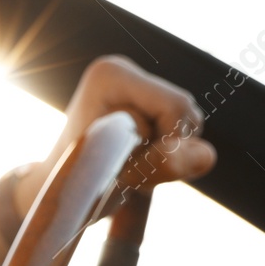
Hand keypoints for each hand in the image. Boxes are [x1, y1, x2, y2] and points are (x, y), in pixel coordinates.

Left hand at [13, 54, 217, 216]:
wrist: (57, 193)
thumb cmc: (78, 186)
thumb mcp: (120, 177)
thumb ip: (162, 164)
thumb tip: (207, 156)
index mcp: (112, 75)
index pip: (175, 106)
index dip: (169, 145)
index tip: (134, 168)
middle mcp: (125, 71)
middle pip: (185, 111)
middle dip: (169, 148)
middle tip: (131, 171)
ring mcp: (136, 86)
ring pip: (189, 122)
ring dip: (169, 153)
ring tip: (132, 168)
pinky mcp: (146, 103)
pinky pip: (184, 130)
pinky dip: (168, 152)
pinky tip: (140, 162)